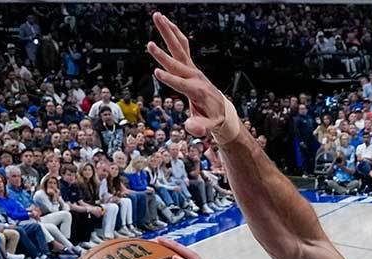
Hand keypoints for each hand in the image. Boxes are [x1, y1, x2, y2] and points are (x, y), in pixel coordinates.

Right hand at [148, 13, 234, 140]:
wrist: (222, 109)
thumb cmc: (212, 118)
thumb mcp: (208, 126)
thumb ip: (200, 127)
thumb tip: (192, 129)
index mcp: (197, 91)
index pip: (181, 84)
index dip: (170, 80)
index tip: (156, 73)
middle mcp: (195, 76)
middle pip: (178, 62)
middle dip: (163, 55)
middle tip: (149, 44)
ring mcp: (193, 69)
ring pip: (179, 47)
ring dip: (168, 32)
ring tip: (157, 16)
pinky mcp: (190, 65)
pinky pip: (182, 46)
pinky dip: (174, 33)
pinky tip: (165, 22)